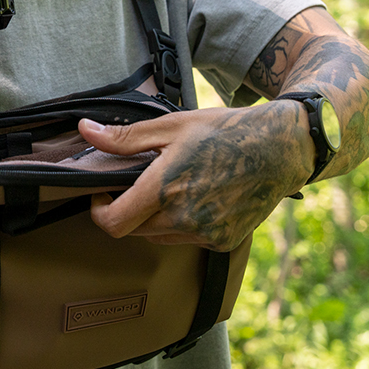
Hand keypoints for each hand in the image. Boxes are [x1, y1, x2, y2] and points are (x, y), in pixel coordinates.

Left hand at [78, 103, 310, 250]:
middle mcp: (183, 218)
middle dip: (128, 210)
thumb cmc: (227, 131)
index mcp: (164, 189)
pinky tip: (199, 199)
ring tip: (174, 188)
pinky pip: (187, 239)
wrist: (282, 149)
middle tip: (140, 184)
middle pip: (134, 230)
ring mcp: (205, 234)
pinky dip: (183, 224)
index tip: (103, 194)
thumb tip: (85, 131)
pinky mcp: (222, 242)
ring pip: (159, 237)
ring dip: (155, 219)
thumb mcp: (173, 126)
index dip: (99, 211)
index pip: (113, 223)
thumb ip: (125, 138)